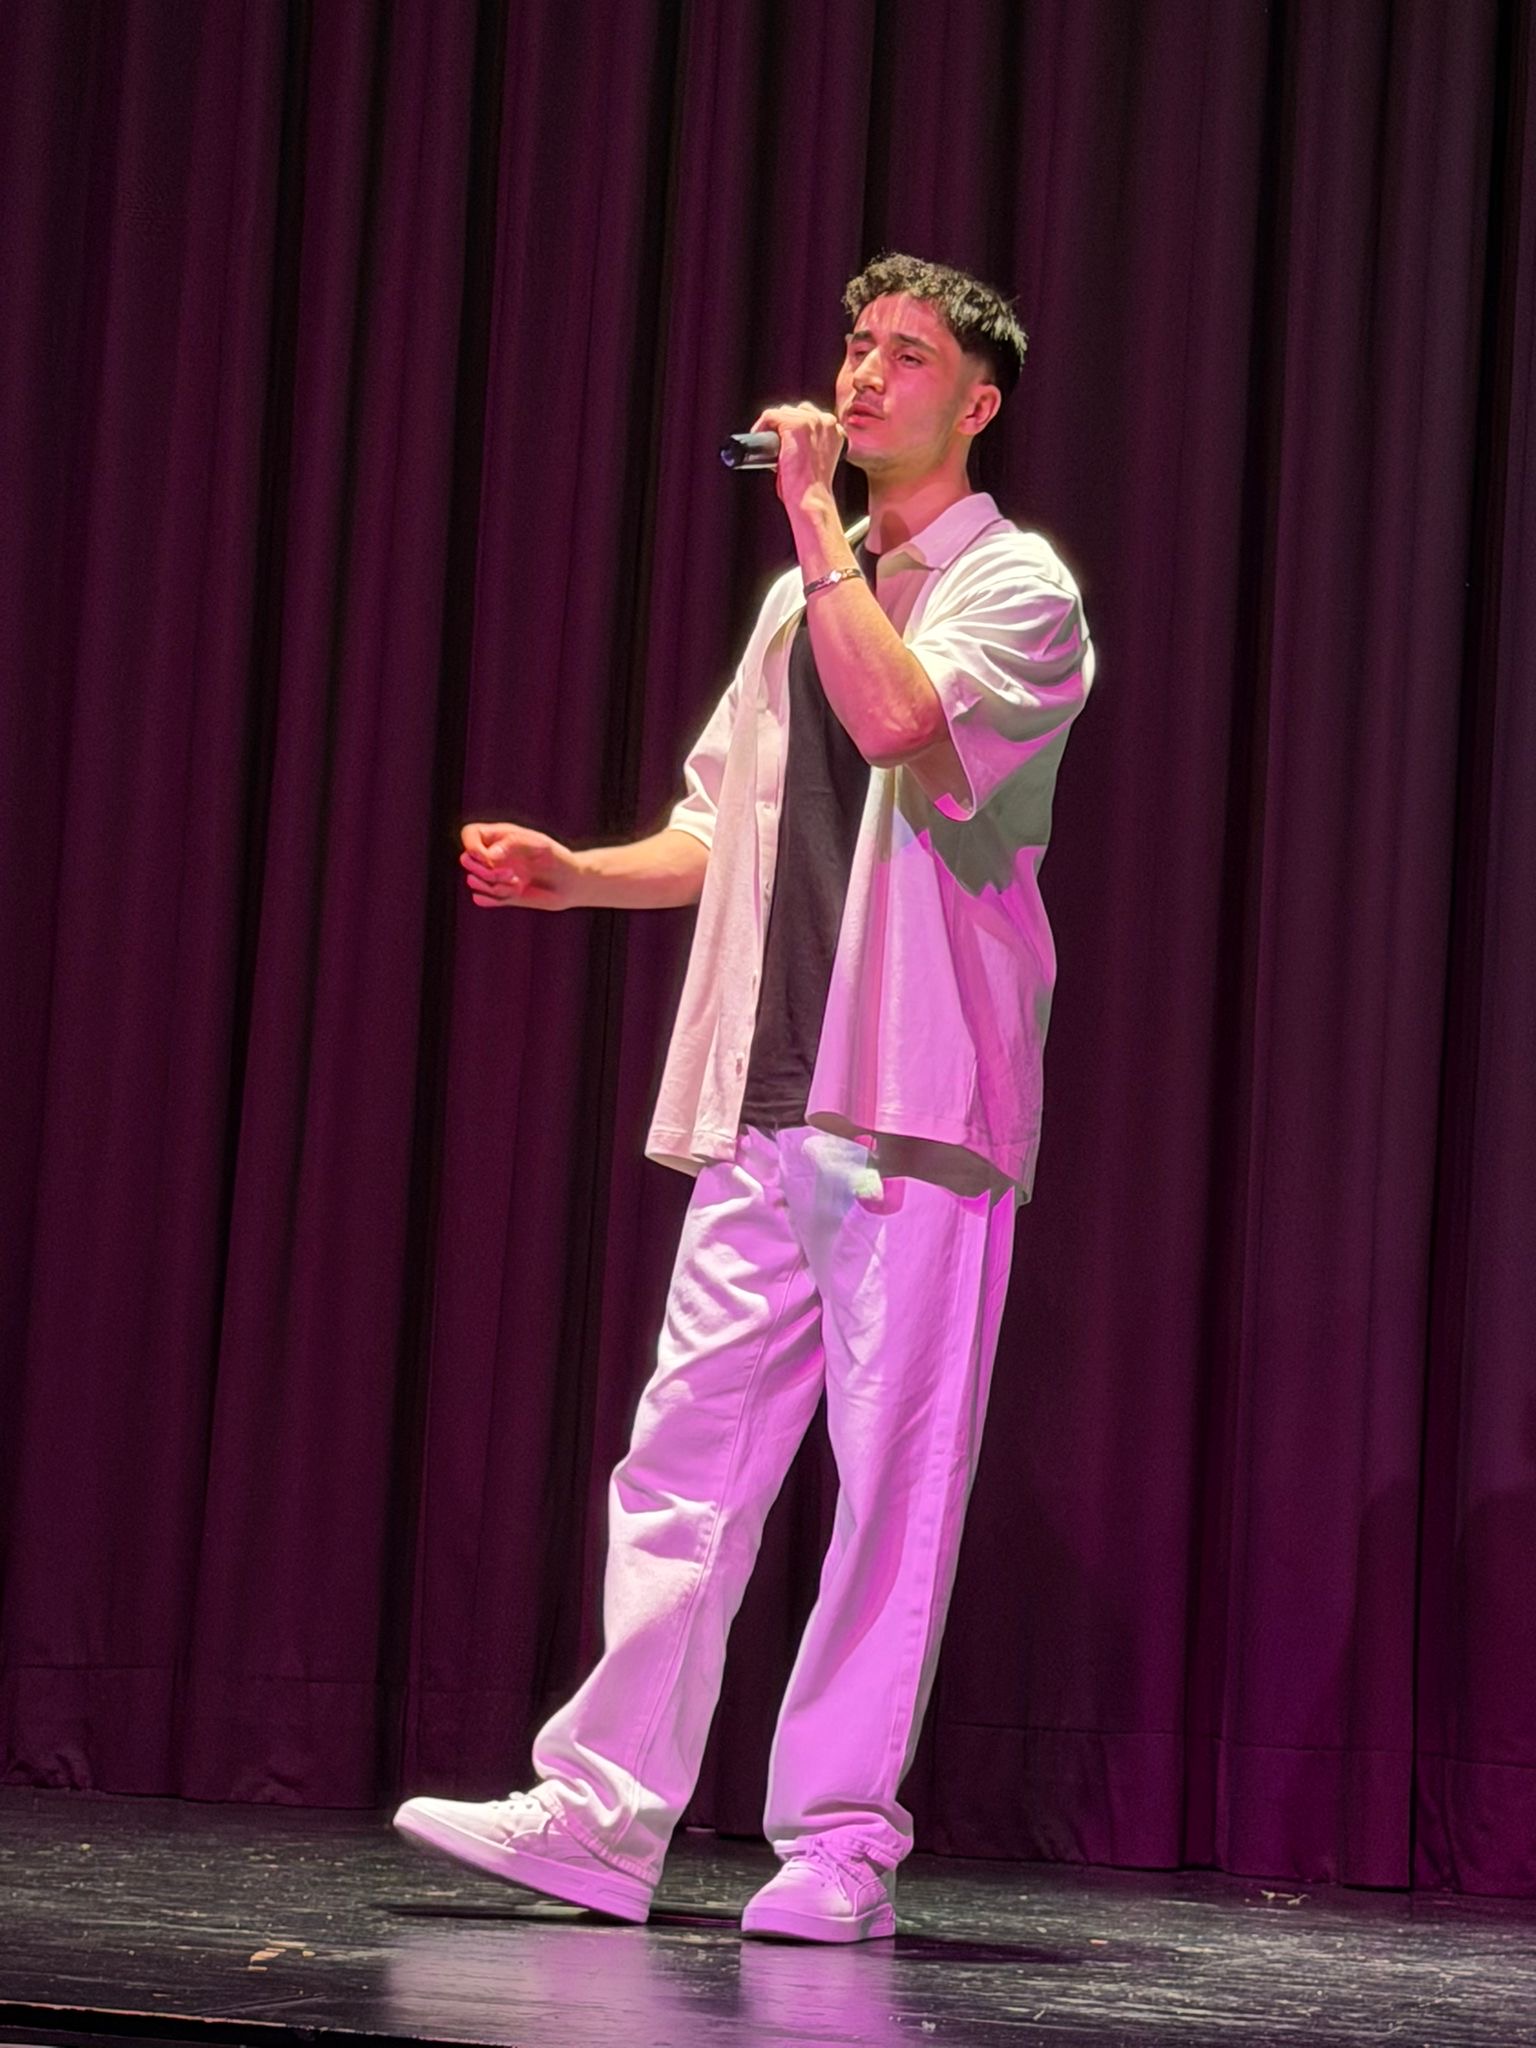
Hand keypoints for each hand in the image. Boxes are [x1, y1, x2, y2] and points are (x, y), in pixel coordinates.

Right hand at [459, 821, 585, 909]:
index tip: (488, 857)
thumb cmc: (557, 858)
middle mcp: (493, 854)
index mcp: (500, 836)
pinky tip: (515, 893)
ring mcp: (494, 874)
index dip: (472, 846)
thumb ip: (513, 844)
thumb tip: (489, 856)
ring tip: (517, 883)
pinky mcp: (499, 894)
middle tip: (510, 873)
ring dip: (494, 885)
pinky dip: (495, 898)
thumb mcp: (539, 845)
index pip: (469, 834)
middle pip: (466, 859)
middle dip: (483, 869)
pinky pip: (482, 898)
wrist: (569, 884)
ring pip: (474, 881)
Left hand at [752, 401, 843, 510]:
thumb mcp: (817, 461)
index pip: (809, 416)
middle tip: (774, 447)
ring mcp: (812, 421)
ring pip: (782, 413)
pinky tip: (760, 442)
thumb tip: (786, 443)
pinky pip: (769, 416)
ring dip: (771, 427)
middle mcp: (827, 422)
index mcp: (835, 431)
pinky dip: (760, 427)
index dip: (792, 428)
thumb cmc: (812, 490)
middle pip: (795, 411)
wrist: (812, 499)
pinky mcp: (795, 425)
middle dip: (782, 426)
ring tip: (767, 446)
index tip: (784, 442)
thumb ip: (809, 446)